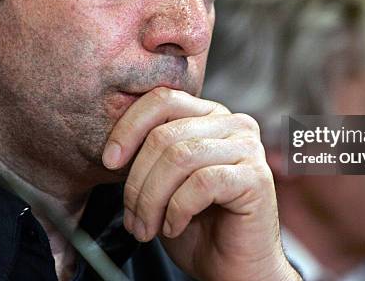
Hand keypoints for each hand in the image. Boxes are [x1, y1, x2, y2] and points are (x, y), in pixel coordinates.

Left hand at [102, 87, 299, 280]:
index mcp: (211, 115)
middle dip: (137, 181)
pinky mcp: (256, 176)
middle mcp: (234, 124)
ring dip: (152, 200)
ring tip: (146, 227)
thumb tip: (114, 147)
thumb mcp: (164, 181)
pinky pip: (201, 183)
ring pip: (180, 158)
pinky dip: (177, 210)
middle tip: (131, 217)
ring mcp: (248, 148)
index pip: (163, 100)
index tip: (109, 162)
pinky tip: (174, 227)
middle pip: (165, 134)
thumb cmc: (199, 225)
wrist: (233, 266)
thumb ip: (150, 154)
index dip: (129, 127)